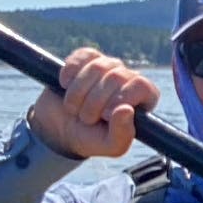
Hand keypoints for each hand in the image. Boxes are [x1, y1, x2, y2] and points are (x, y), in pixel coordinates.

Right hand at [26, 48, 159, 158]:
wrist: (60, 130)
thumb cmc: (92, 138)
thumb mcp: (111, 146)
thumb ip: (122, 134)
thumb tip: (126, 110)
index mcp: (143, 98)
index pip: (141, 85)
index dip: (121, 98)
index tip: (105, 115)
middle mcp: (128, 79)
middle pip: (117, 77)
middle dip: (95, 102)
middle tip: (86, 118)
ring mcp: (107, 66)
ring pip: (98, 67)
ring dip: (79, 93)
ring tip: (74, 109)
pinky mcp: (87, 59)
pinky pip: (82, 56)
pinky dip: (70, 73)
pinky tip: (65, 85)